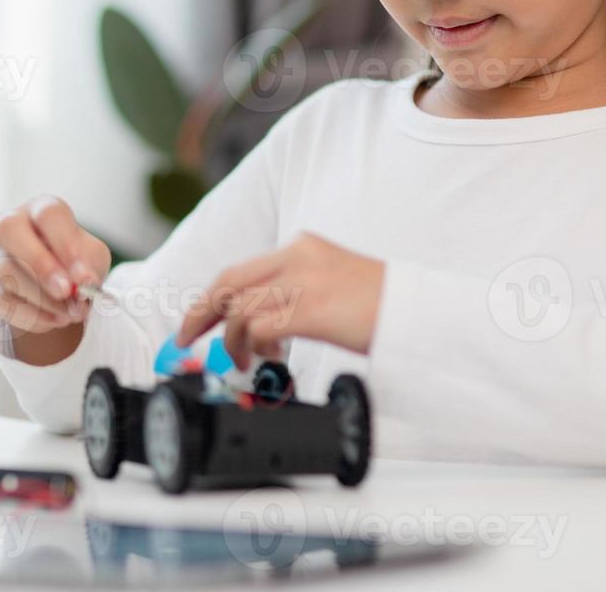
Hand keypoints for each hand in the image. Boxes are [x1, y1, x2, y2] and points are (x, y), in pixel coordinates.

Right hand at [0, 195, 110, 336]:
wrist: (51, 284)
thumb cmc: (72, 260)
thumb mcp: (91, 256)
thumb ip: (89, 265)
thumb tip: (82, 283)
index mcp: (40, 209)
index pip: (48, 214)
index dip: (66, 244)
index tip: (84, 276)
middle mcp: (10, 225)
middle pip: (11, 231)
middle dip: (41, 265)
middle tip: (66, 292)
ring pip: (6, 272)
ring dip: (42, 299)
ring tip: (70, 313)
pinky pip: (2, 301)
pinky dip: (33, 316)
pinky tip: (55, 320)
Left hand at [176, 232, 385, 366]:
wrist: (420, 312)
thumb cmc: (382, 305)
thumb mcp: (332, 284)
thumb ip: (296, 290)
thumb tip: (262, 322)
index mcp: (302, 247)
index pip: (241, 270)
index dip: (212, 296)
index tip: (198, 318)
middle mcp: (298, 258)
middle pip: (227, 282)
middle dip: (200, 312)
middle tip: (186, 337)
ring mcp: (304, 283)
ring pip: (239, 308)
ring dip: (232, 340)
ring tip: (244, 358)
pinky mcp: (311, 310)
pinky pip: (259, 327)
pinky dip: (252, 346)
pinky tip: (265, 357)